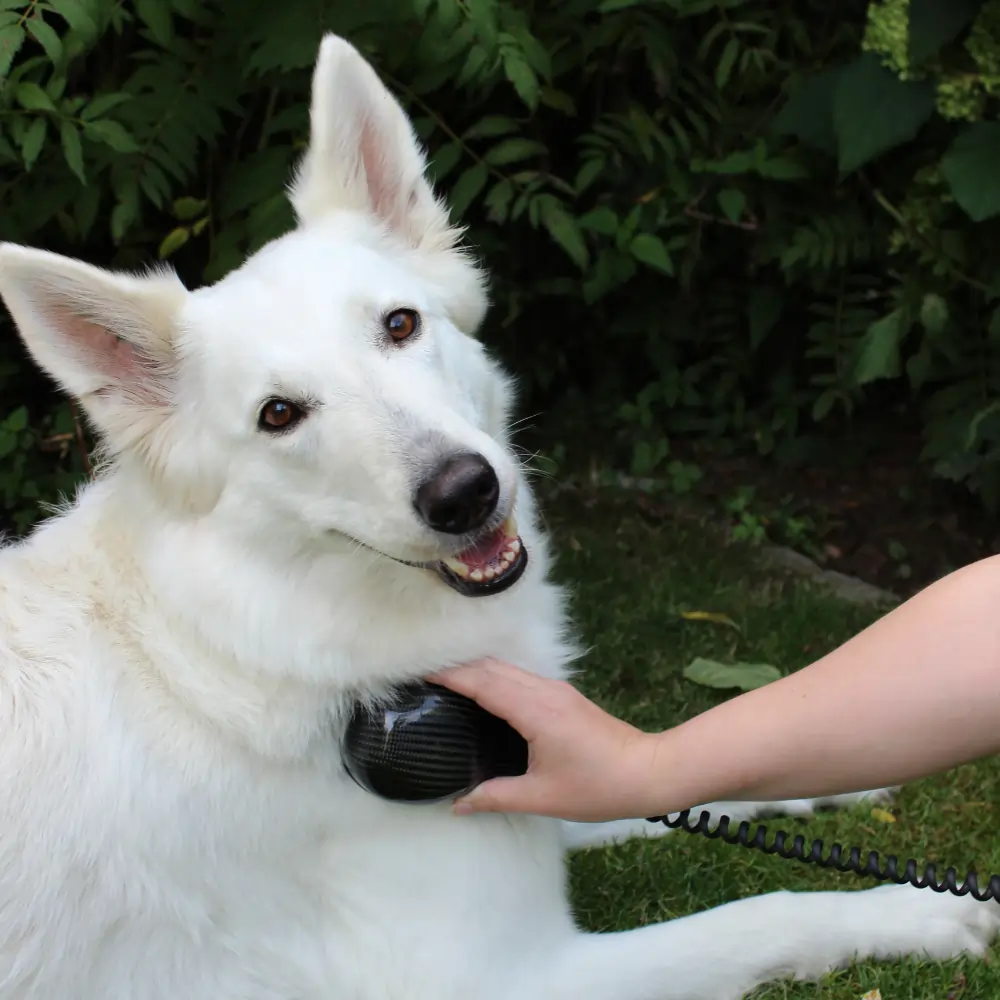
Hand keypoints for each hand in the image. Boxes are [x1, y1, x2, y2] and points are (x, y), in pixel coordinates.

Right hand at [430, 659, 657, 821]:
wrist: (648, 772)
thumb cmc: (598, 786)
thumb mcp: (541, 797)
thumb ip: (495, 797)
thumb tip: (458, 805)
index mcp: (534, 711)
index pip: (482, 682)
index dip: (450, 676)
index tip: (420, 675)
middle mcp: (544, 692)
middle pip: (491, 668)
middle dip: (457, 668)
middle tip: (424, 676)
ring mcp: (556, 690)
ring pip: (507, 669)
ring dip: (476, 670)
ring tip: (447, 681)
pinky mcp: (564, 696)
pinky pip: (521, 676)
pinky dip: (495, 677)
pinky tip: (485, 692)